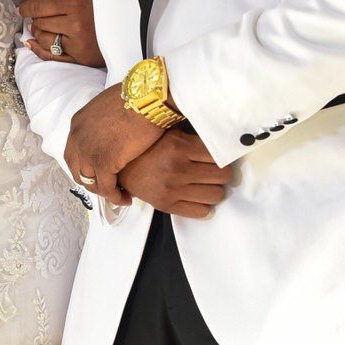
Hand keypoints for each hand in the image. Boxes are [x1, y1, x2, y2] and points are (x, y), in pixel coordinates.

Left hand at [20, 0, 103, 66]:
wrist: (134, 21)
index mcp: (77, 4)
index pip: (40, 7)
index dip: (27, 7)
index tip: (23, 7)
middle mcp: (76, 26)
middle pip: (40, 23)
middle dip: (36, 18)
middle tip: (39, 15)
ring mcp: (79, 45)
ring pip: (44, 40)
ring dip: (38, 32)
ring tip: (41, 26)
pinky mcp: (83, 59)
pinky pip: (52, 57)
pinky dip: (38, 50)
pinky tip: (31, 44)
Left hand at [67, 85, 161, 201]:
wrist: (149, 96)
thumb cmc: (138, 96)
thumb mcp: (110, 106)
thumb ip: (105, 120)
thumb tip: (115, 126)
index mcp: (78, 124)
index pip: (75, 152)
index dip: (87, 165)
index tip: (102, 172)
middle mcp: (77, 138)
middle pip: (77, 169)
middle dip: (92, 182)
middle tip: (109, 187)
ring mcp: (88, 151)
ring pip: (90, 182)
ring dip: (104, 191)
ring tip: (119, 195)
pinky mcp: (103, 162)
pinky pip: (106, 188)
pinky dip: (115, 196)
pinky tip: (126, 198)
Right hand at [118, 130, 233, 217]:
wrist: (120, 166)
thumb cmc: (150, 148)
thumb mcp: (171, 133)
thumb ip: (195, 134)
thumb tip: (223, 137)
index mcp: (179, 146)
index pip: (220, 156)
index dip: (223, 157)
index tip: (220, 158)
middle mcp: (176, 168)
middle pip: (223, 176)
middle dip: (221, 173)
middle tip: (213, 171)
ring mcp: (171, 189)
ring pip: (216, 195)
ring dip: (214, 189)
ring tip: (205, 184)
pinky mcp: (166, 205)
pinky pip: (201, 211)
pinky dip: (203, 205)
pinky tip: (197, 196)